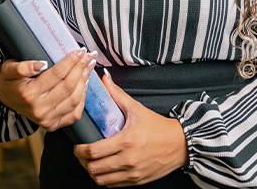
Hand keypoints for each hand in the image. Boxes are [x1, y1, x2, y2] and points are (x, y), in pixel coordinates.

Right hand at [0, 48, 97, 131]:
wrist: (2, 97)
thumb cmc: (8, 79)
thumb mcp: (8, 68)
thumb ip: (21, 67)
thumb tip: (40, 64)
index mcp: (29, 94)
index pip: (57, 74)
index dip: (71, 61)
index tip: (80, 50)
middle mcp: (39, 109)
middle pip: (68, 86)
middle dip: (81, 68)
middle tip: (89, 56)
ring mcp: (46, 120)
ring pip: (74, 99)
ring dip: (84, 81)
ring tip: (89, 67)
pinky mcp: (52, 126)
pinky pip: (74, 114)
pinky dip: (82, 99)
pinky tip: (84, 85)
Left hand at [73, 71, 188, 185]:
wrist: (179, 144)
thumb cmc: (157, 126)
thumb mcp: (136, 108)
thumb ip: (117, 94)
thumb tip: (104, 78)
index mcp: (125, 142)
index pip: (93, 151)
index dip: (79, 151)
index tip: (76, 147)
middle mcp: (128, 160)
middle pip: (94, 168)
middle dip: (83, 162)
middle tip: (80, 154)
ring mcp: (133, 173)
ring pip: (102, 180)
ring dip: (92, 172)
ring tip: (90, 163)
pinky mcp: (138, 181)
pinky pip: (114, 186)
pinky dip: (105, 180)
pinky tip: (104, 170)